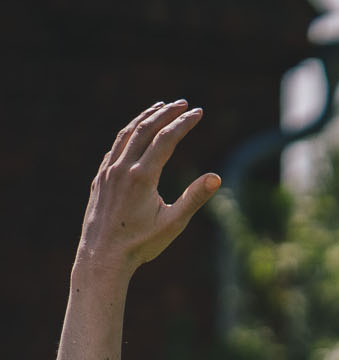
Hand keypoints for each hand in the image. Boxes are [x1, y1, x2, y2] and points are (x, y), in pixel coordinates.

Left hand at [75, 102, 219, 280]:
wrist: (102, 255)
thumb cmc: (141, 244)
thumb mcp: (173, 223)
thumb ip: (194, 198)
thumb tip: (216, 177)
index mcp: (143, 177)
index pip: (166, 140)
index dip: (183, 123)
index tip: (198, 112)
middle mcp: (123, 168)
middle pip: (145, 129)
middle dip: (166, 113)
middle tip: (183, 103)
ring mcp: (108, 171)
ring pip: (127, 134)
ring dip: (145, 118)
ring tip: (159, 108)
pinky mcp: (100, 178)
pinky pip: (115, 147)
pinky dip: (129, 133)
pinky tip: (136, 133)